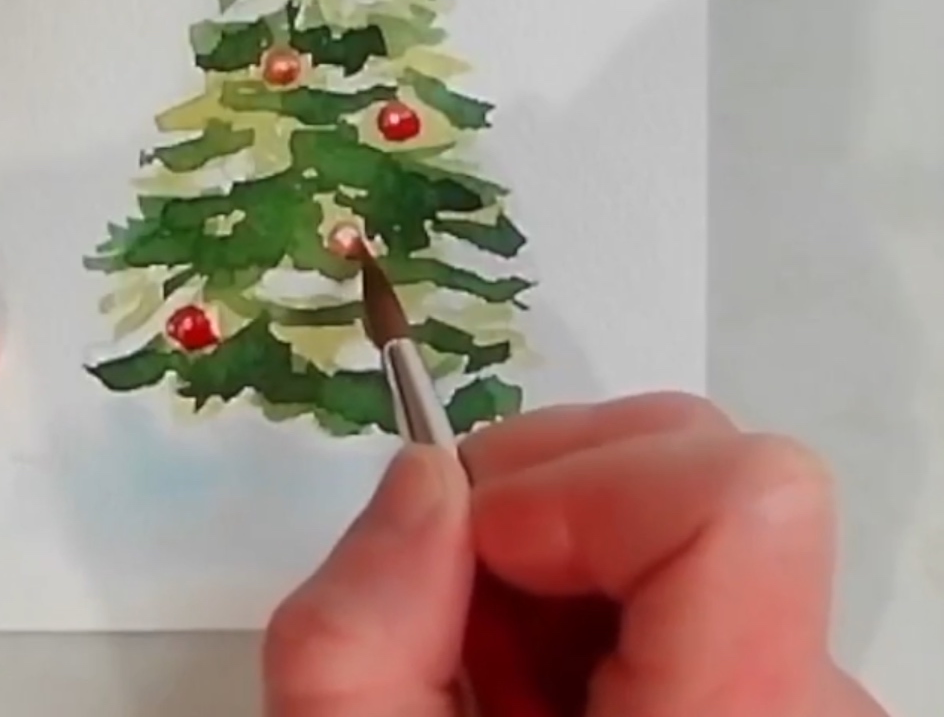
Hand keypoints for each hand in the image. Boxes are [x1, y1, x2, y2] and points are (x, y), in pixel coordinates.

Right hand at [263, 394, 889, 716]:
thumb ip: (354, 635)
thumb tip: (425, 478)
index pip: (741, 499)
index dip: (582, 485)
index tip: (479, 555)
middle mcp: (810, 707)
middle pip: (702, 470)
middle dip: (542, 496)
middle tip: (462, 606)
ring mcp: (808, 696)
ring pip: (685, 504)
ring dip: (552, 544)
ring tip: (498, 665)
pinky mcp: (784, 685)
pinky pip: (694, 557)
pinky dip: (590, 583)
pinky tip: (546, 681)